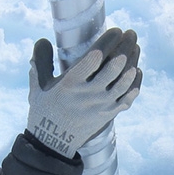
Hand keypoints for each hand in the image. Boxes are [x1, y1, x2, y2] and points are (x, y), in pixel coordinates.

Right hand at [27, 28, 142, 157]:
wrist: (53, 144)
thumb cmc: (44, 111)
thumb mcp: (37, 86)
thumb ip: (40, 62)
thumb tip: (42, 40)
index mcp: (71, 83)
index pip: (95, 57)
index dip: (109, 41)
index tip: (116, 30)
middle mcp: (89, 94)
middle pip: (115, 66)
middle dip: (126, 46)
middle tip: (131, 34)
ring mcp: (102, 105)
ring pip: (125, 81)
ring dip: (133, 62)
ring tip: (136, 47)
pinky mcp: (109, 115)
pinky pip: (127, 98)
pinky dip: (134, 84)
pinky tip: (137, 72)